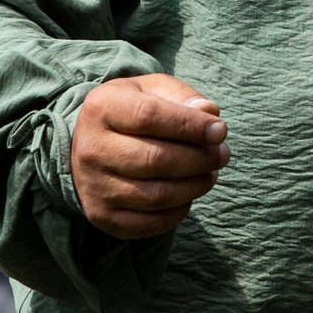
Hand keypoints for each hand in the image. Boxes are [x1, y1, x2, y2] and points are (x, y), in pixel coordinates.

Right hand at [70, 73, 229, 239]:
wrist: (90, 145)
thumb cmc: (132, 112)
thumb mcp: (153, 90)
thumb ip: (183, 97)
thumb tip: (210, 113)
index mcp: (102, 108)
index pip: (149, 116)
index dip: (191, 125)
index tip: (220, 131)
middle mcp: (91, 149)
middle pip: (155, 159)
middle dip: (200, 159)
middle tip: (222, 154)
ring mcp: (93, 186)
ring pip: (156, 195)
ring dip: (194, 186)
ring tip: (210, 173)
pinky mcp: (101, 215)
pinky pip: (149, 223)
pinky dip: (178, 212)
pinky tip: (188, 195)